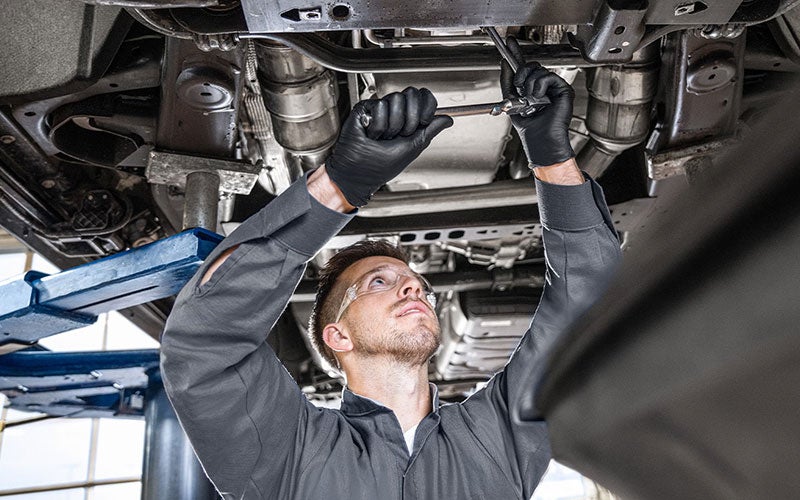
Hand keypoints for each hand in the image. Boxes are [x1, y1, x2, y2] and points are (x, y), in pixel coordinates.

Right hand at [325, 87, 452, 206]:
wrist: (359, 173)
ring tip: (383, 138)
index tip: (423, 122)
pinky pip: (379, 106)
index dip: (427, 106)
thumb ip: (431, 130)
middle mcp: (396, 112)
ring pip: (396, 99)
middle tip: (400, 135)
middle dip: (410, 119)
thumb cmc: (381, 167)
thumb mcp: (413, 148)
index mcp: (409, 119)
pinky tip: (371, 135)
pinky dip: (377, 126)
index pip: (424, 97)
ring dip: (391, 126)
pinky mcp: (365, 108)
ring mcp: (380, 109)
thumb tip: (448, 119)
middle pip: (412, 94)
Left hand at [500, 37, 574, 167]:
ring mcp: (553, 87)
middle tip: (519, 88)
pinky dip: (539, 87)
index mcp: (531, 88)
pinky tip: (539, 98)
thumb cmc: (529, 128)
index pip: (524, 67)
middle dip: (520, 74)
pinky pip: (547, 76)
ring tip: (530, 100)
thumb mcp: (511, 100)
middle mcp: (543, 86)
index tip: (510, 42)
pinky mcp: (563, 89)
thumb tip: (505, 63)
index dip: (516, 54)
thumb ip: (507, 81)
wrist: (540, 140)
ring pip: (538, 70)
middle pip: (531, 65)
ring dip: (529, 84)